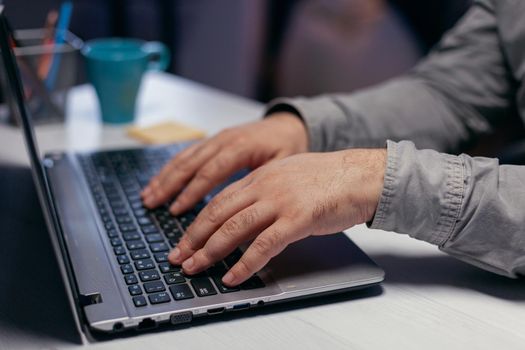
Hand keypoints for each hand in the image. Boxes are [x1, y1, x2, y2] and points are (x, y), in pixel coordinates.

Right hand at [141, 112, 307, 213]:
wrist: (288, 124)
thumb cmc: (288, 147)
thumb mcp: (283, 165)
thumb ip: (262, 183)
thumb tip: (245, 212)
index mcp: (240, 146)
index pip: (210, 171)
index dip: (192, 192)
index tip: (177, 210)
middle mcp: (224, 140)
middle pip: (190, 163)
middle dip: (169, 185)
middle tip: (151, 204)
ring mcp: (216, 139)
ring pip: (184, 157)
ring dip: (164, 177)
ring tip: (148, 197)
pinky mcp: (213, 141)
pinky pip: (187, 153)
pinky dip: (170, 168)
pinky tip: (158, 182)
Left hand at [168, 148, 386, 285]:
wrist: (361, 175)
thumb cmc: (328, 179)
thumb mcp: (287, 176)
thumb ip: (263, 190)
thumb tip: (244, 211)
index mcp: (260, 177)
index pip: (219, 200)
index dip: (196, 223)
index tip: (183, 240)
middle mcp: (264, 186)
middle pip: (218, 213)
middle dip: (194, 238)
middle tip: (178, 258)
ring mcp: (280, 201)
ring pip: (234, 228)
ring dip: (210, 251)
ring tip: (194, 268)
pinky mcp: (297, 219)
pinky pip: (264, 245)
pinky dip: (245, 263)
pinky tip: (233, 276)